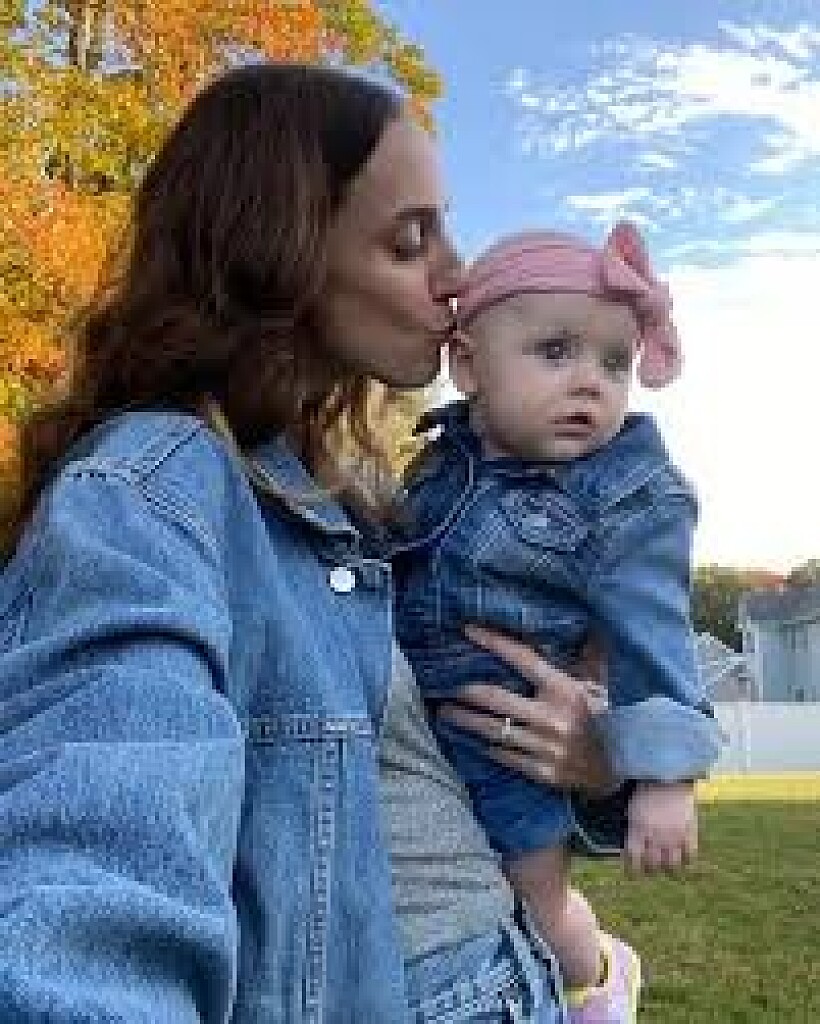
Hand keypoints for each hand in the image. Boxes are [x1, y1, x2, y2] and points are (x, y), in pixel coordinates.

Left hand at [434, 625, 613, 794]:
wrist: (622, 771)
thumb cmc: (608, 718)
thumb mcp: (600, 684)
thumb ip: (589, 654)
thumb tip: (590, 622)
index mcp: (566, 690)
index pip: (523, 659)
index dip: (494, 642)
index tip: (467, 630)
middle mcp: (552, 717)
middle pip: (494, 697)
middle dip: (464, 689)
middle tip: (441, 681)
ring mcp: (545, 747)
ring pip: (492, 729)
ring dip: (463, 719)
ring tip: (443, 712)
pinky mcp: (541, 772)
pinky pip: (503, 755)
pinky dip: (483, 745)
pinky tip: (468, 738)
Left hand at [625, 780, 697, 874]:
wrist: (670, 774)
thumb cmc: (646, 785)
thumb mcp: (631, 802)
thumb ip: (631, 821)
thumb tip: (627, 835)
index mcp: (637, 829)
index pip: (633, 858)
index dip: (632, 868)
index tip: (632, 872)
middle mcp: (655, 837)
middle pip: (653, 864)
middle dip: (651, 867)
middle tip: (651, 866)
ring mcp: (674, 837)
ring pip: (672, 864)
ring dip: (668, 866)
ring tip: (668, 865)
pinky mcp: (690, 833)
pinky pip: (690, 855)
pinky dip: (687, 859)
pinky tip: (685, 858)